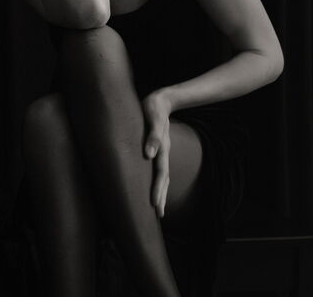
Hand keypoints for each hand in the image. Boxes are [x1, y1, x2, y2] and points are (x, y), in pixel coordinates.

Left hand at [142, 89, 172, 218]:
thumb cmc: (154, 106)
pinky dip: (157, 180)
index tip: (154, 205)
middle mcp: (163, 151)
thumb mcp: (153, 117)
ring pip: (162, 175)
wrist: (162, 98)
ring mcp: (161, 150)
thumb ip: (153, 135)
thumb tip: (149, 154)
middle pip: (164, 178)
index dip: (157, 189)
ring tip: (158, 207)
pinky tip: (153, 186)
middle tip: (158, 214)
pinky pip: (157, 168)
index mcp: (162, 147)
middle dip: (161, 196)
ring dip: (160, 190)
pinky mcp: (156, 147)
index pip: (160, 172)